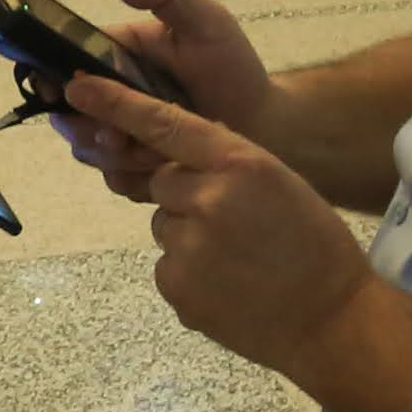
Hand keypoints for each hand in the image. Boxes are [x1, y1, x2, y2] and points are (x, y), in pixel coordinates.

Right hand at [51, 0, 279, 200]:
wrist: (266, 125)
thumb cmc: (233, 69)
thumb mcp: (205, 20)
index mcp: (118, 55)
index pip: (68, 62)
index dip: (60, 79)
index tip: (67, 95)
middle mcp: (111, 93)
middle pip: (69, 112)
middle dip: (86, 127)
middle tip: (116, 136)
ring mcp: (121, 131)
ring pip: (88, 149)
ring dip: (109, 154)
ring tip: (149, 154)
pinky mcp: (136, 166)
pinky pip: (113, 177)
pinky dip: (129, 177)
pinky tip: (159, 172)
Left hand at [68, 76, 375, 380]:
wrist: (331, 322)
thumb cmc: (315, 247)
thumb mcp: (281, 184)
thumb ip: (229, 165)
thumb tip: (183, 158)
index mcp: (239, 163)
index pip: (165, 124)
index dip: (118, 104)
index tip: (79, 89)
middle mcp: (206, 198)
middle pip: (164, 183)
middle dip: (188, 198)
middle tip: (236, 226)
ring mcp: (187, 246)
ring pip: (164, 226)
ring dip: (189, 238)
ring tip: (239, 262)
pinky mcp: (176, 286)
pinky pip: (167, 266)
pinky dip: (190, 275)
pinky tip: (228, 287)